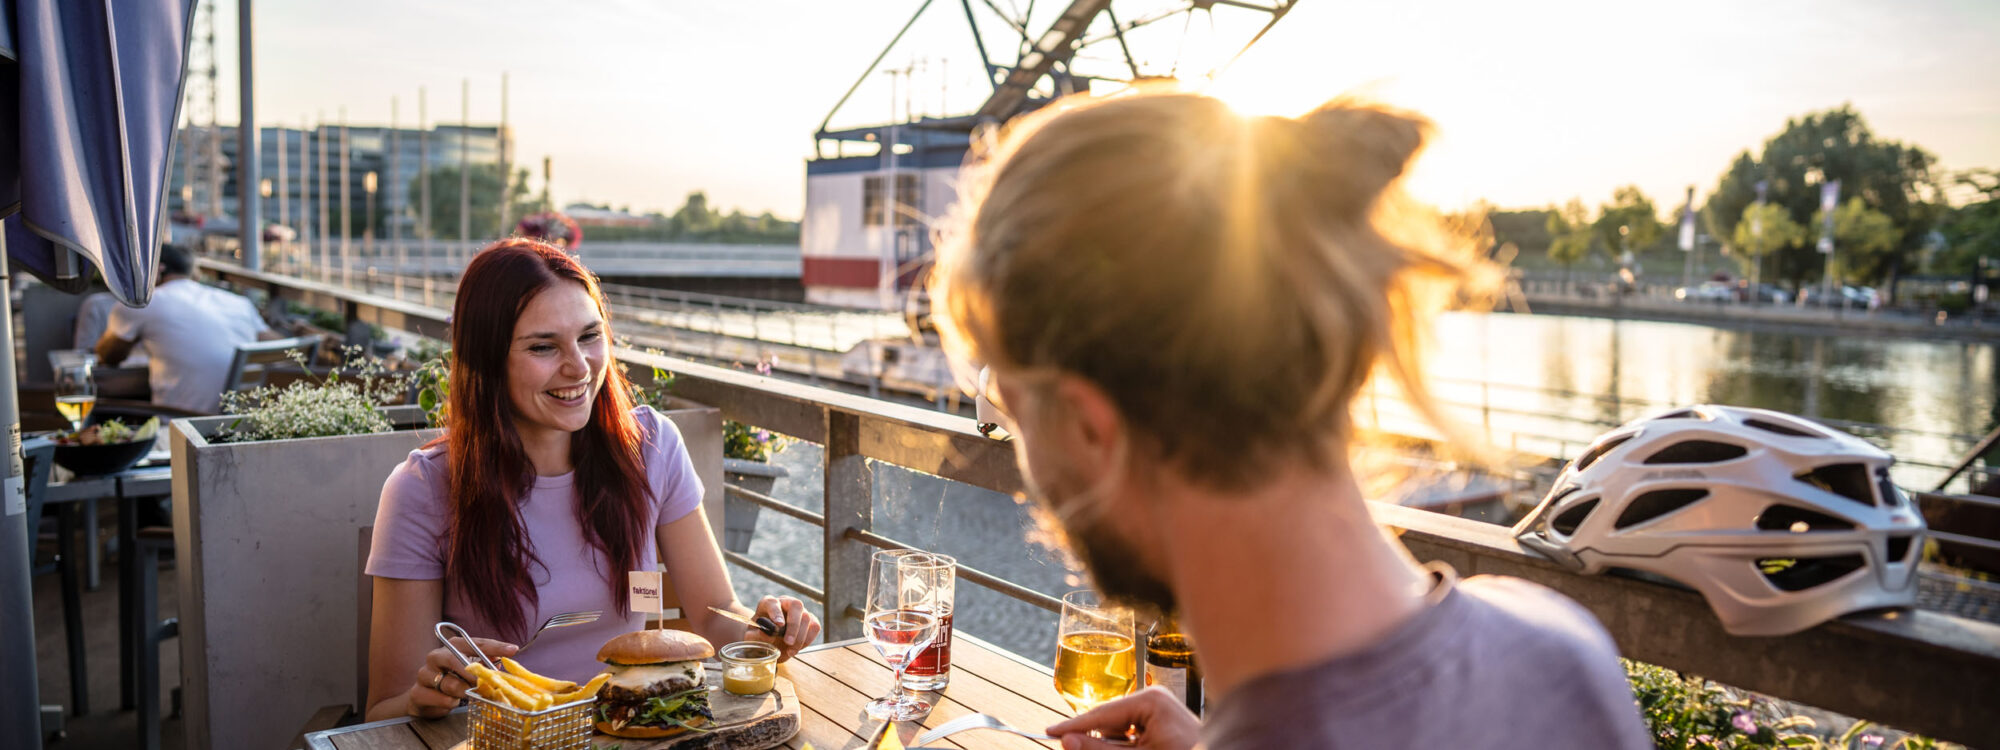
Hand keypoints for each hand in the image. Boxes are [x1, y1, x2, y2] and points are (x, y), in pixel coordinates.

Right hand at [406, 637, 517, 718]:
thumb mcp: (469, 670)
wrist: (425, 698)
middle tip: (484, 681)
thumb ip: (484, 664)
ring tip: (467, 694)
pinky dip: (450, 703)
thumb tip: (500, 662)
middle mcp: (435, 657)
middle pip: (454, 659)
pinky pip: (440, 699)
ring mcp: (424, 674)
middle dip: (472, 671)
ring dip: (462, 691)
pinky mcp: (418, 693)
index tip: (513, 650)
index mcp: (451, 647)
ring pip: (449, 683)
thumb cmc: (452, 680)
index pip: (475, 643)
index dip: (495, 646)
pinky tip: (452, 702)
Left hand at [745, 595, 819, 660]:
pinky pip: (815, 627)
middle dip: (793, 625)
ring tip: (790, 651)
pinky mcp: (809, 620)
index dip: (776, 612)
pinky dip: (808, 639)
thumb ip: (757, 636)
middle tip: (788, 642)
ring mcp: (799, 611)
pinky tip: (798, 648)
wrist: (768, 643)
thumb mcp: (752, 638)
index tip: (779, 625)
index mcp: (768, 603)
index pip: (773, 603)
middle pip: (796, 605)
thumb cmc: (758, 638)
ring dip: (800, 637)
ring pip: (807, 617)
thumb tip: (764, 632)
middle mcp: (785, 603)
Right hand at [1046, 687, 1200, 749]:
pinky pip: (1132, 733)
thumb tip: (1068, 741)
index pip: (1102, 713)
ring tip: (1106, 749)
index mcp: (1150, 700)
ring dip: (1109, 746)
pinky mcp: (1162, 723)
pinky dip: (1123, 746)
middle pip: (1109, 721)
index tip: (1048, 732)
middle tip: (1068, 747)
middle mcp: (1154, 698)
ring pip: (1119, 729)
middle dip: (1093, 740)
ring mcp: (1159, 710)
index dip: (1073, 726)